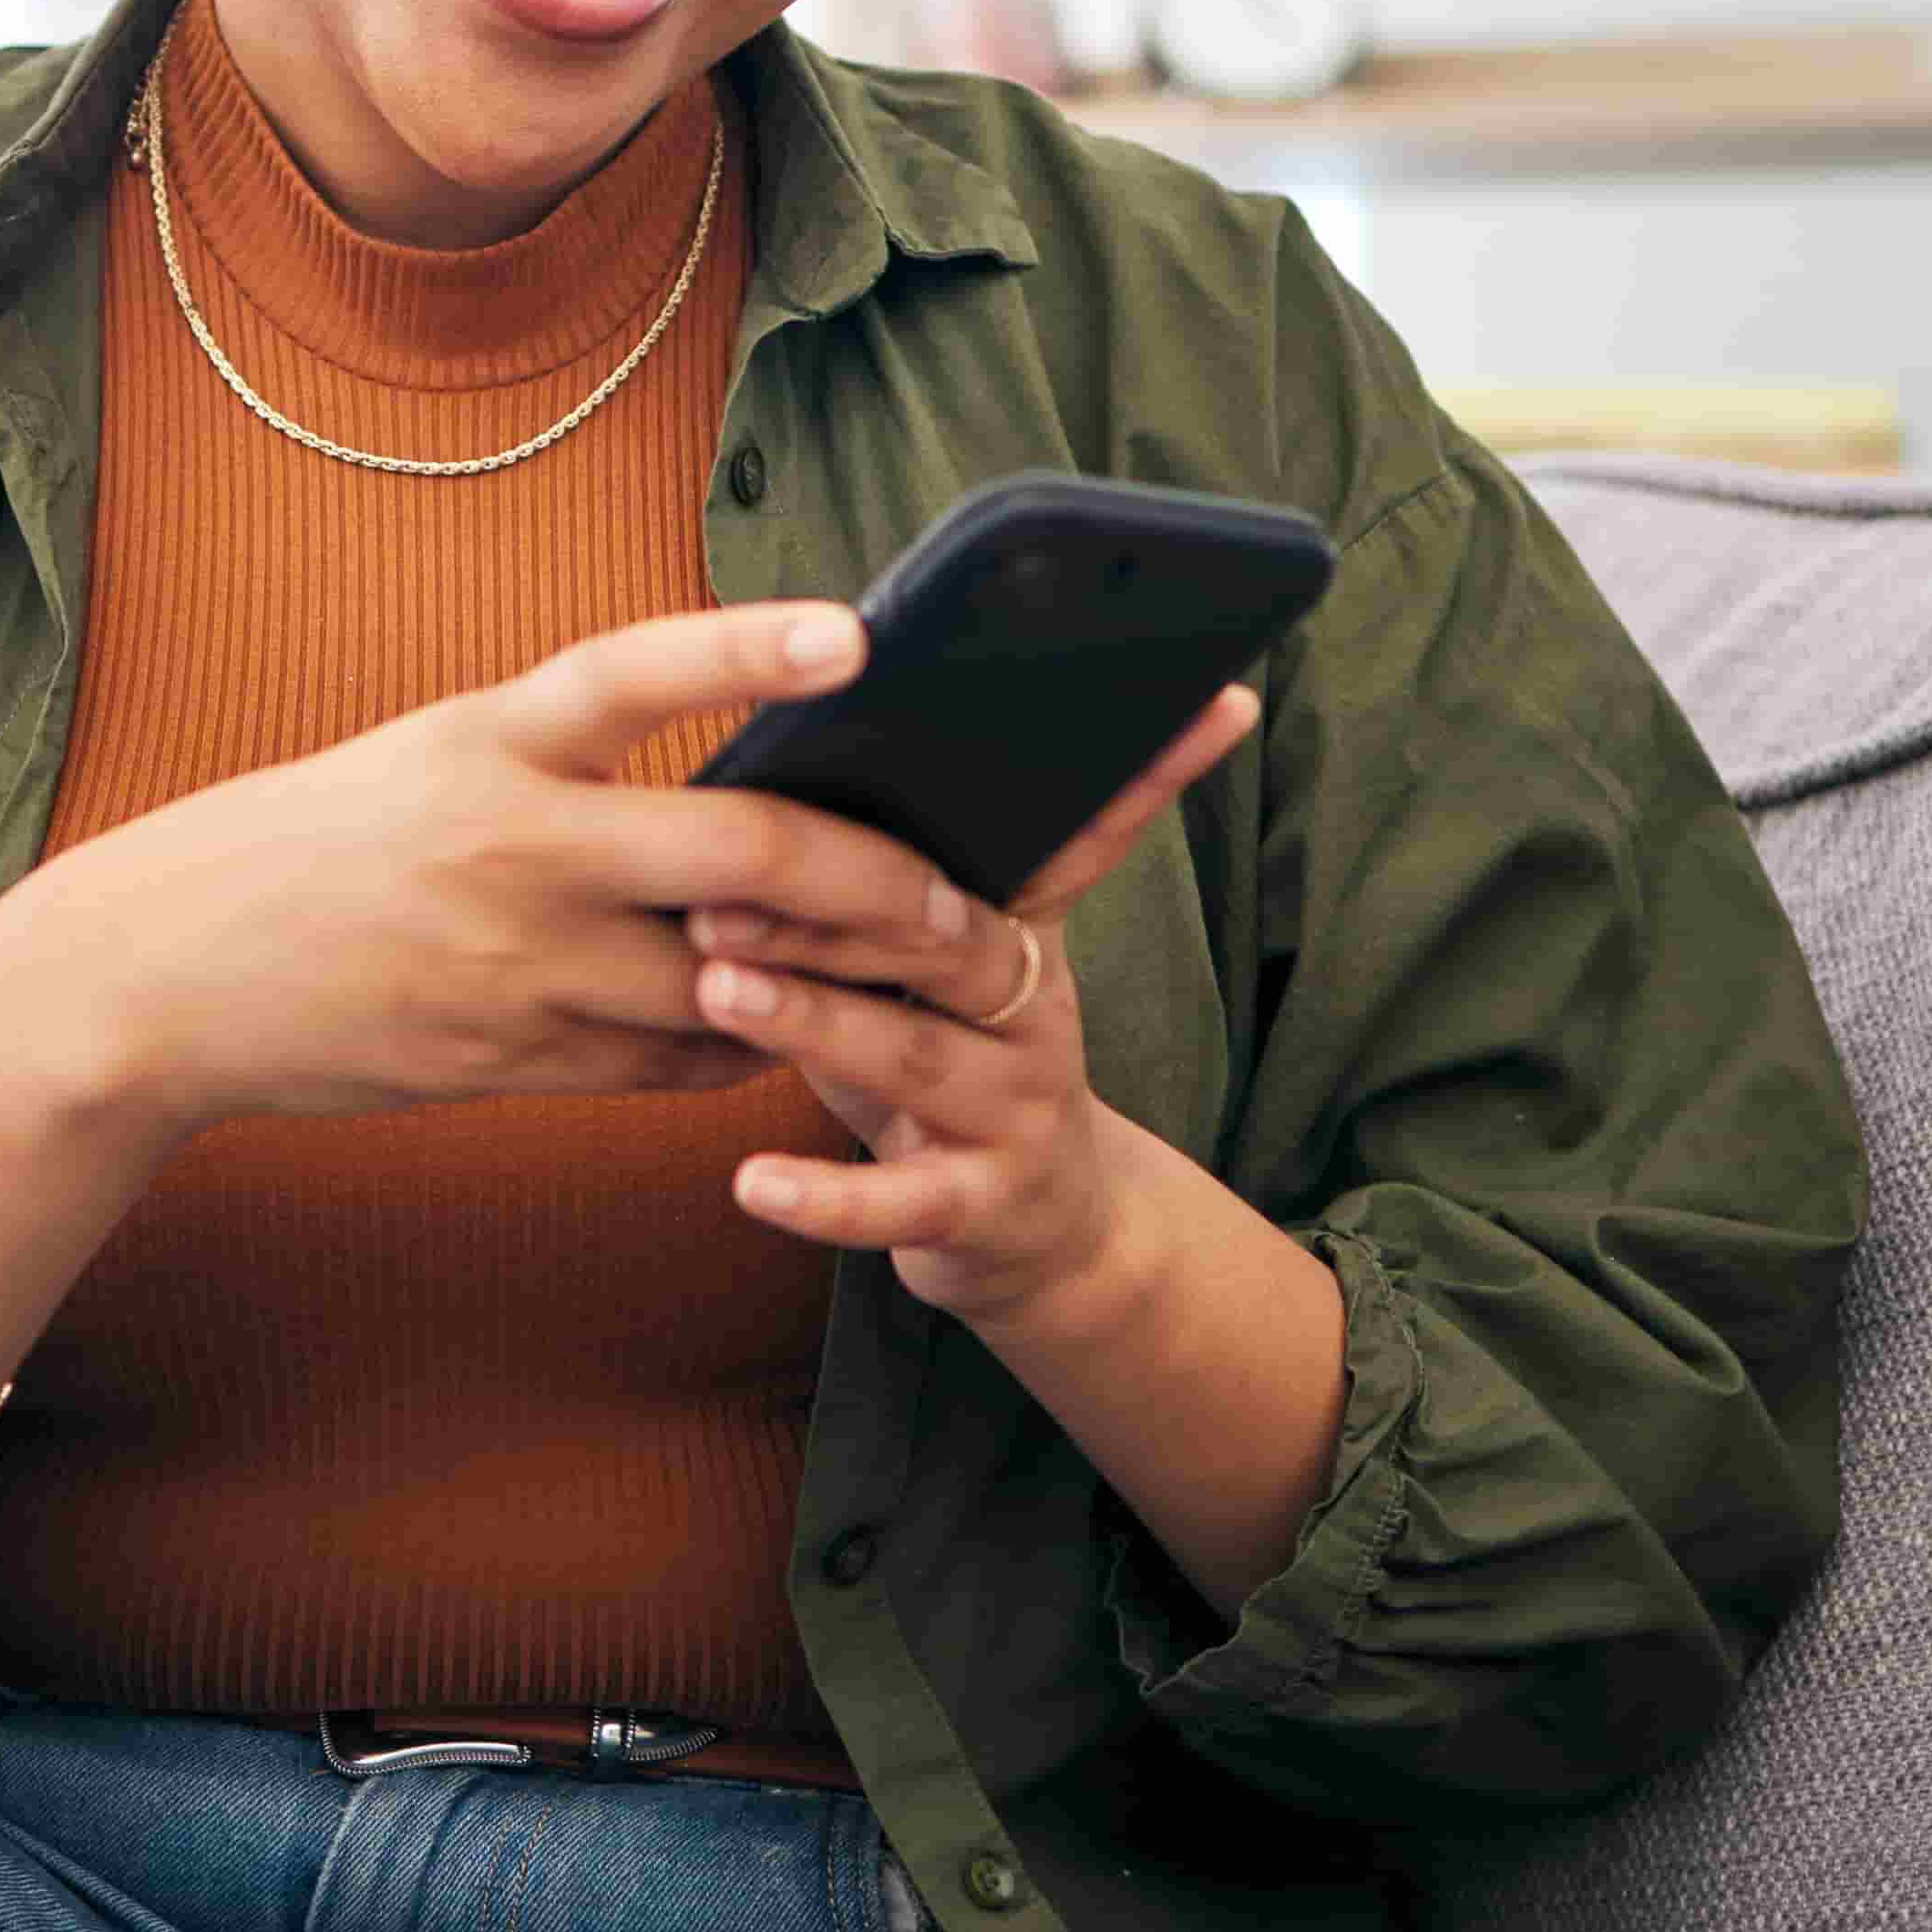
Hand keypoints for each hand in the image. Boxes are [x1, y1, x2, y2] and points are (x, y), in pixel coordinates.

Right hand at [8, 597, 980, 1135]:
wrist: (164, 978)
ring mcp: (517, 966)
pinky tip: (774, 1027)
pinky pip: (672, 1060)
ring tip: (914, 974)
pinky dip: (739, 1041)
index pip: (634, 670)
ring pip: (727, 980)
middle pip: (739, 857)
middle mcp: (513, 849)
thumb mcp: (430, 759)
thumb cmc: (311, 848)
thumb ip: (567, 762)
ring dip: (825, 982)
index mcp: (487, 742)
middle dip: (871, 886)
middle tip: (958, 902)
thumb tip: (723, 789)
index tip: (855, 634)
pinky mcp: (513, 1060)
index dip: (746, 646)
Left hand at [680, 680, 1258, 1317]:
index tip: (1212, 697)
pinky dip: (827, 1196)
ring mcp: (1018, 1111)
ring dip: (814, 1021)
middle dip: (838, 908)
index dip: (1146, 771)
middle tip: (726, 880)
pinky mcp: (984, 1206)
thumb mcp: (933, 974)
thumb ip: (875, 893)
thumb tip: (762, 785)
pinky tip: (754, 1183)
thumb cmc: (949, 1069)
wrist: (1048, 1234)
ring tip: (719, 987)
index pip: (1080, 836)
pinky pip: (903, 1203)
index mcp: (1022, 933)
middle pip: (951, 940)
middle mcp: (1035, 1011)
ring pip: (918, 1057)